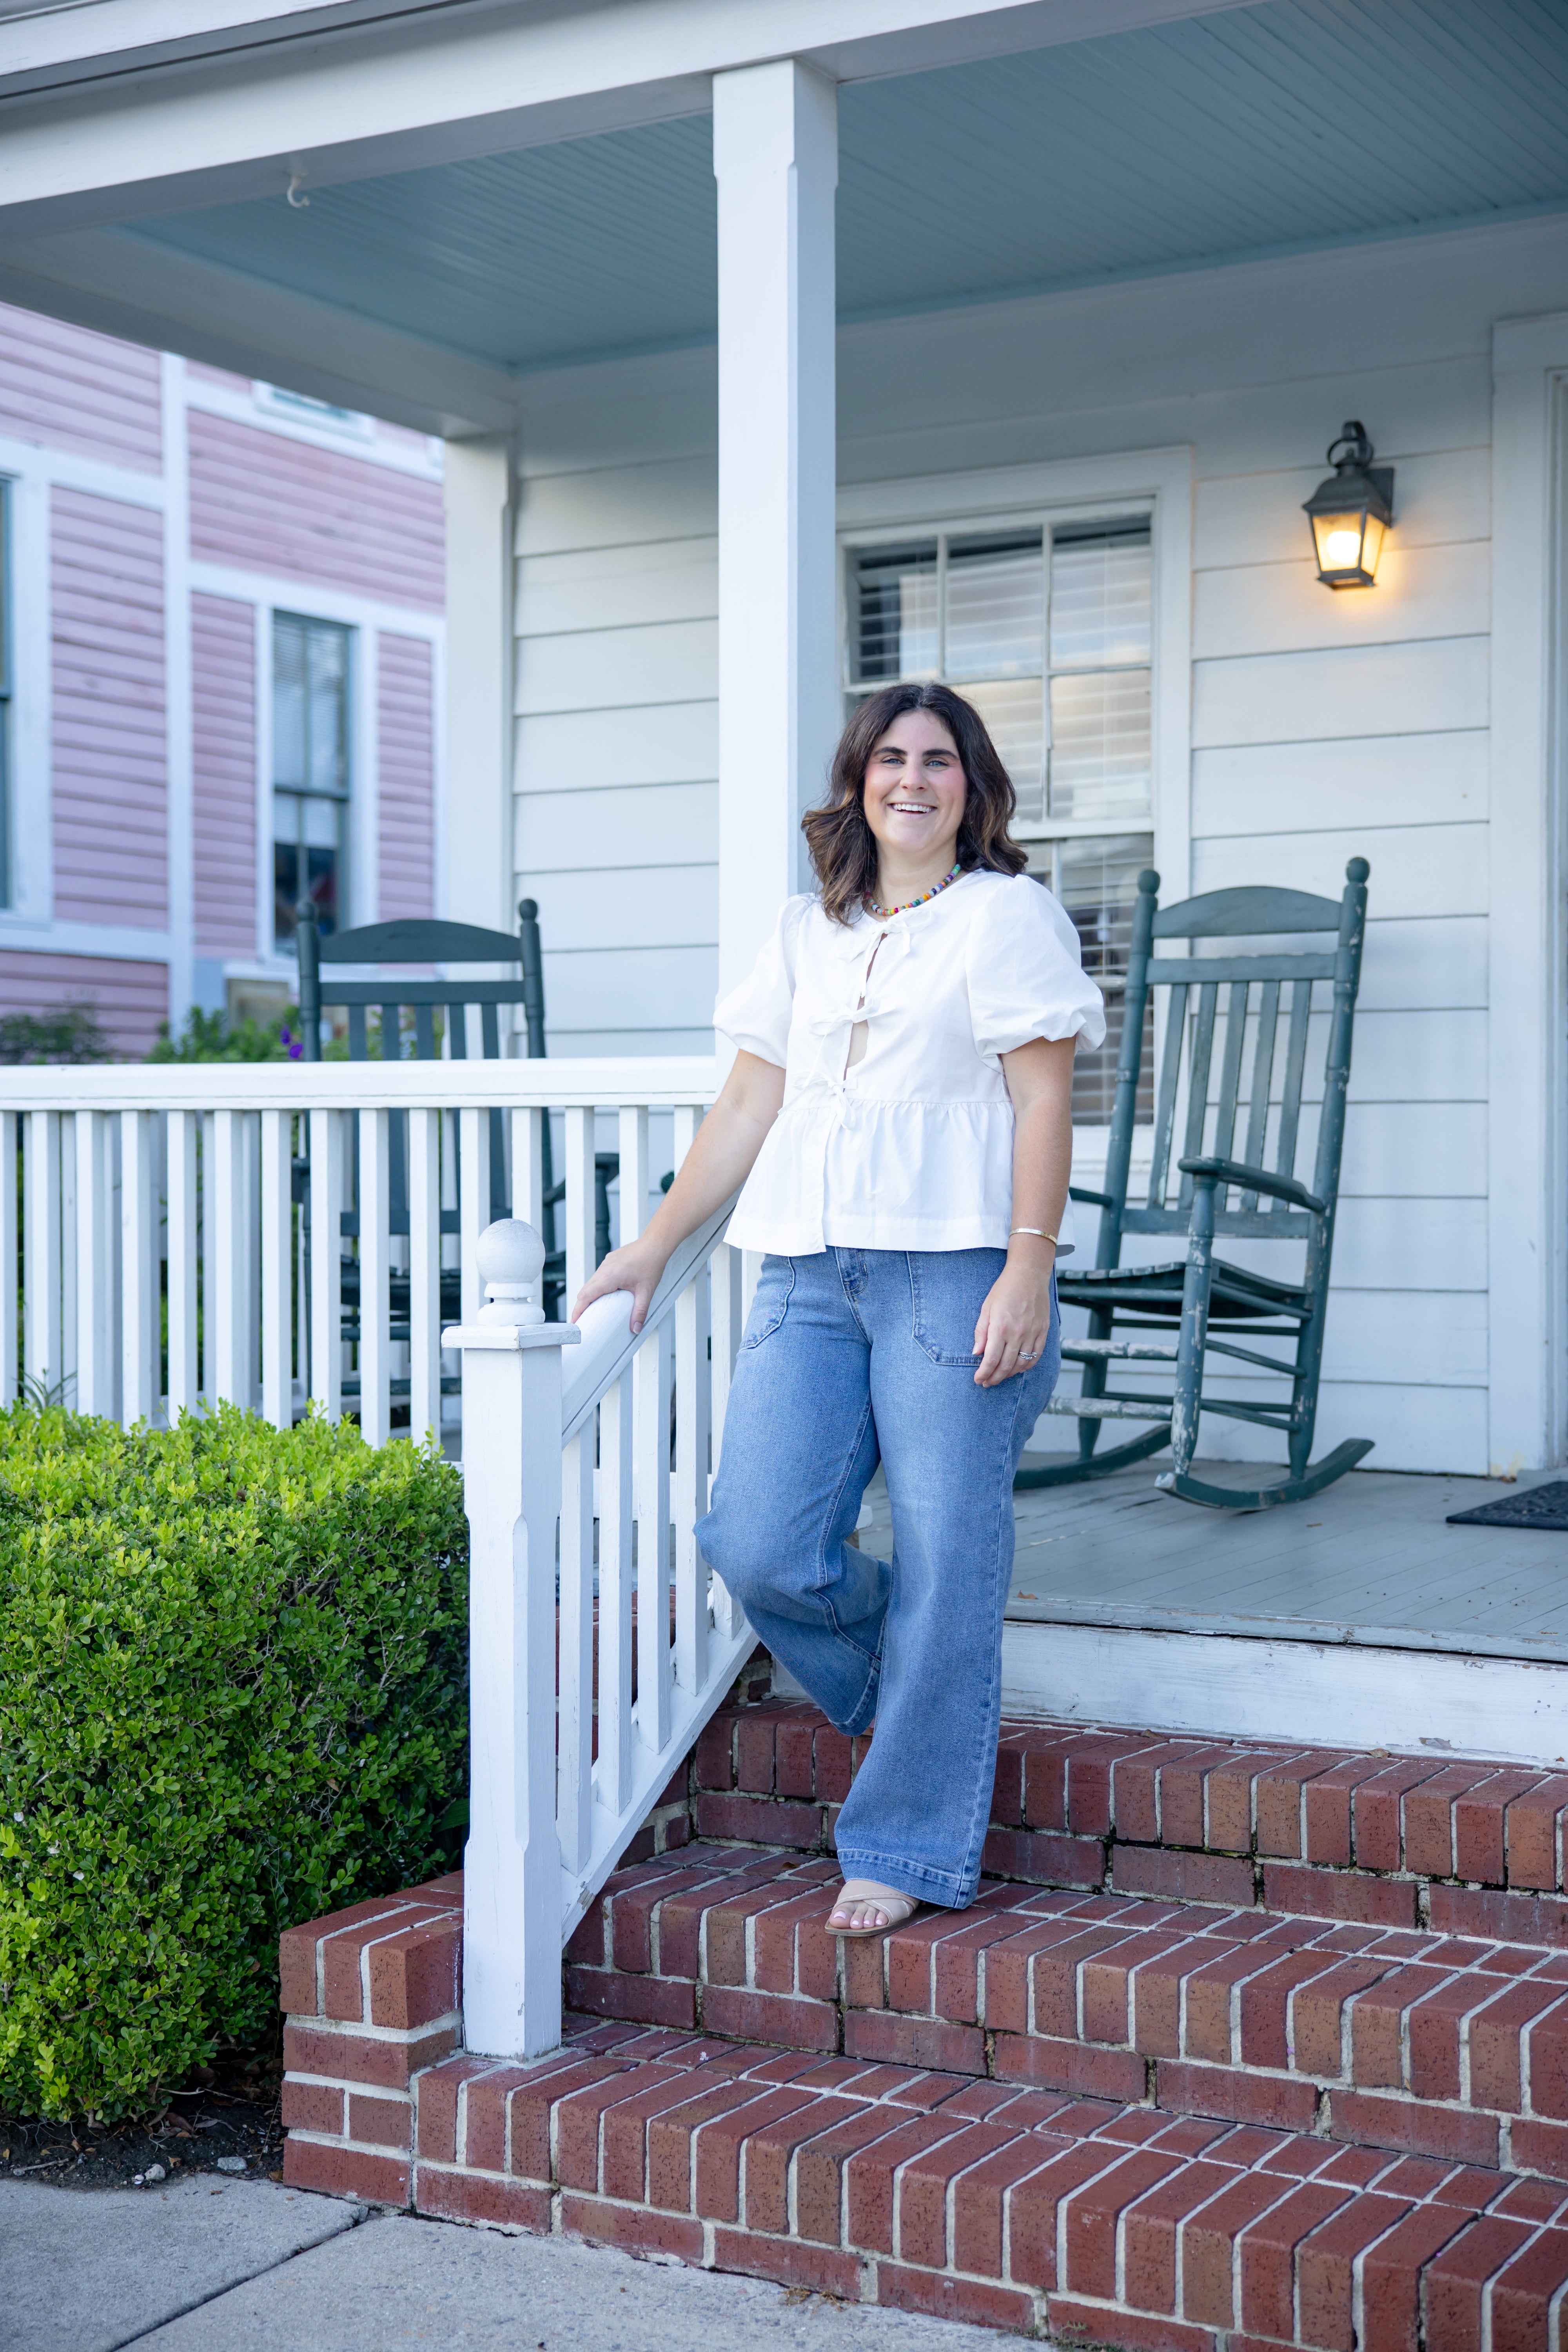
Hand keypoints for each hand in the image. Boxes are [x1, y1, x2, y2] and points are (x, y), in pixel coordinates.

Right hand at [572, 1238, 668, 1334]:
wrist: (655, 1245)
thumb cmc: (651, 1263)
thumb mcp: (646, 1292)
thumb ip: (640, 1312)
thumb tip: (636, 1328)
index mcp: (608, 1277)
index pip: (585, 1296)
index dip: (577, 1310)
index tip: (575, 1321)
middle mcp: (604, 1269)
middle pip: (584, 1291)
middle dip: (581, 1306)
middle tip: (582, 1319)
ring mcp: (606, 1264)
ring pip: (591, 1282)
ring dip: (589, 1295)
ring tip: (592, 1308)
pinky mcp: (610, 1261)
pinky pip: (598, 1276)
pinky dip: (597, 1286)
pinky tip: (605, 1293)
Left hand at [972, 1259, 1053, 1386]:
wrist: (1029, 1275)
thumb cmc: (1004, 1289)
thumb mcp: (986, 1308)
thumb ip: (981, 1332)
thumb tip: (977, 1353)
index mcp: (1000, 1327)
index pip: (991, 1360)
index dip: (983, 1373)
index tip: (978, 1379)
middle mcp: (1017, 1333)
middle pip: (1005, 1366)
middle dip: (994, 1378)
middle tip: (986, 1383)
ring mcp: (1032, 1333)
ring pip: (1021, 1364)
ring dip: (1009, 1375)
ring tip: (1000, 1377)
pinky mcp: (1043, 1332)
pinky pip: (1035, 1356)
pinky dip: (1026, 1366)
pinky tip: (1017, 1368)